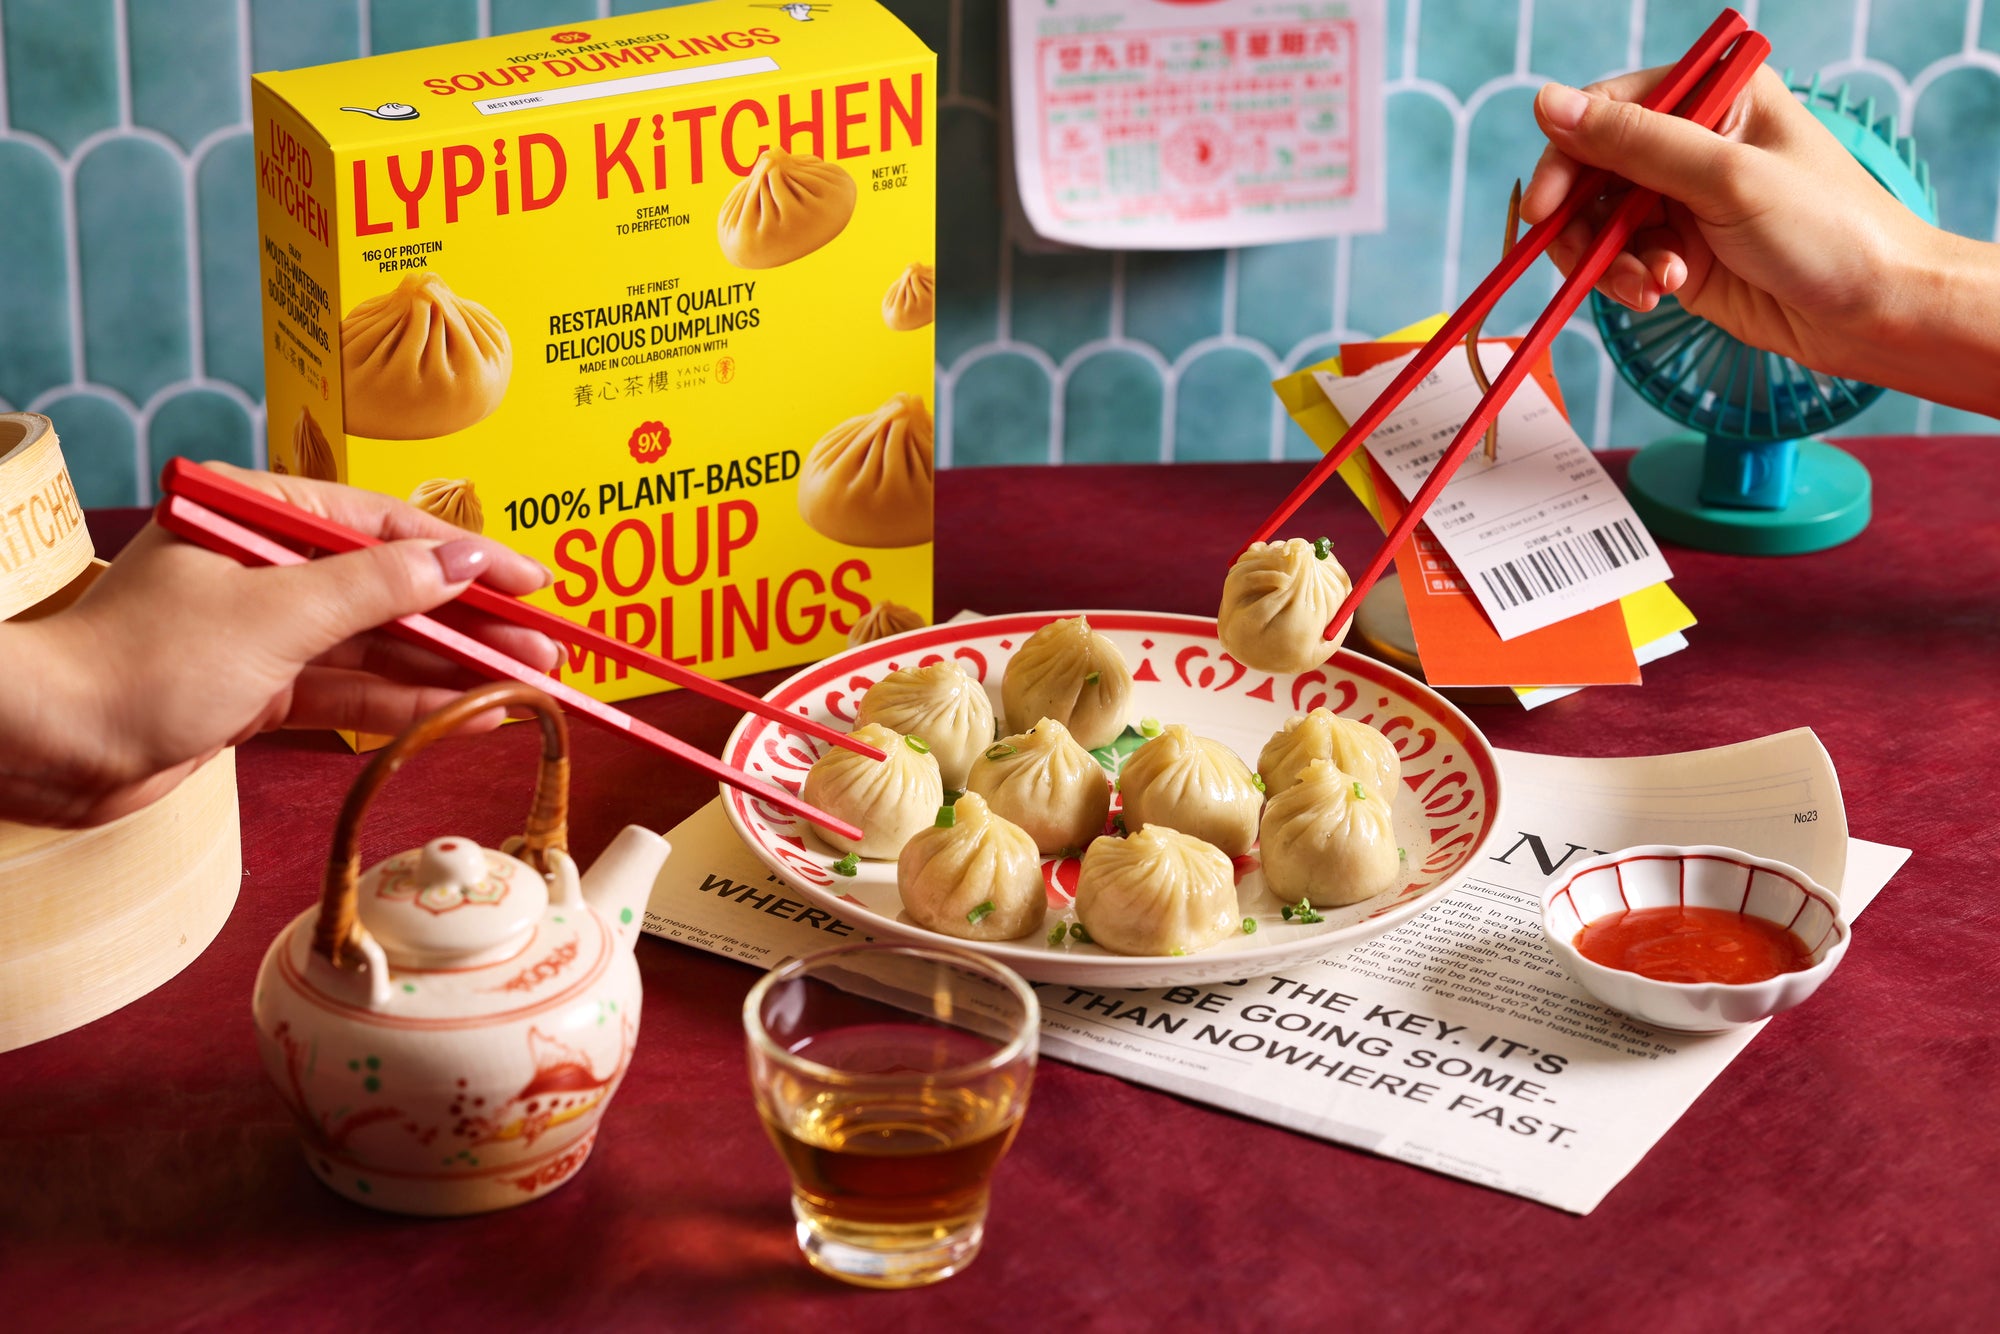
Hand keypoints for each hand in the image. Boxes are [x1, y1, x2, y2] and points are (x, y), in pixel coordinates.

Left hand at [5, 464, 558, 825]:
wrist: (46, 745)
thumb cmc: (142, 662)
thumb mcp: (276, 615)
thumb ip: (378, 587)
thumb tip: (462, 559)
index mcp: (259, 515)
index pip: (387, 526)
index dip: (469, 557)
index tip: (534, 583)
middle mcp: (264, 566)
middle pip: (391, 588)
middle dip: (471, 623)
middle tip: (546, 648)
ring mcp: (262, 631)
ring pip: (377, 645)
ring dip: (449, 667)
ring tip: (525, 682)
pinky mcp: (255, 691)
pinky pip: (347, 689)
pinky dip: (402, 702)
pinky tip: (463, 709)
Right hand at [1521, 64, 1938, 386]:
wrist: (1874, 312)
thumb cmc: (1826, 230)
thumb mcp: (1725, 176)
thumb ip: (1635, 141)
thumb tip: (1546, 102)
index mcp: (1714, 97)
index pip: (1609, 109)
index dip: (1567, 154)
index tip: (1545, 207)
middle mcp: (1693, 143)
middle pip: (1592, 171)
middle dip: (1583, 220)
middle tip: (1584, 259)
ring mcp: (1682, 202)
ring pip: (1598, 223)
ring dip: (1608, 259)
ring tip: (1649, 285)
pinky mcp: (1678, 254)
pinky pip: (1619, 262)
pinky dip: (1627, 281)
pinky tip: (1659, 293)